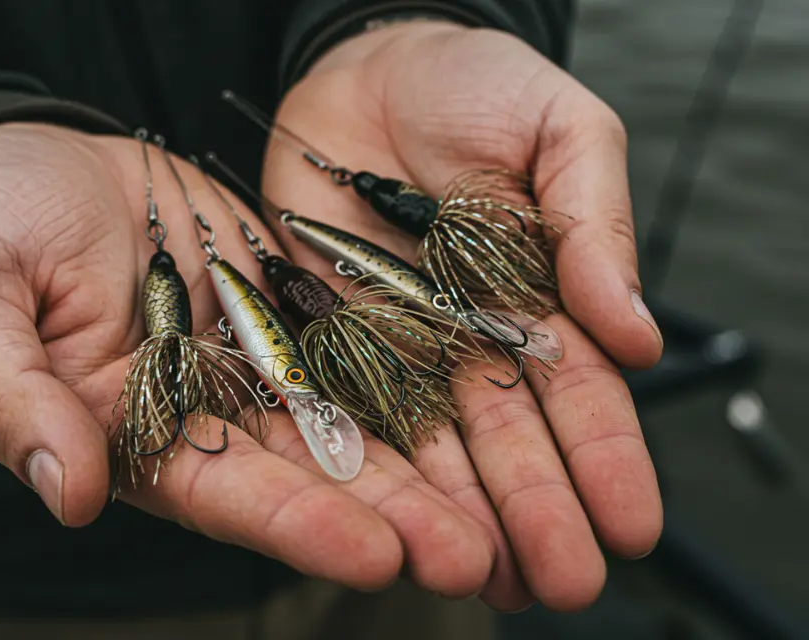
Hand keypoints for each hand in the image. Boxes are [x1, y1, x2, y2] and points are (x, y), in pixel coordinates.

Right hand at [0, 123, 493, 593]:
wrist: (37, 147)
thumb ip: (5, 393)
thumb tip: (65, 493)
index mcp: (126, 429)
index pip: (218, 492)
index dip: (295, 525)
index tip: (374, 554)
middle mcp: (201, 409)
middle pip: (304, 475)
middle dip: (387, 518)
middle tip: (472, 557)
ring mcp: (249, 359)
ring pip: (345, 420)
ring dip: (418, 467)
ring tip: (496, 513)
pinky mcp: (285, 307)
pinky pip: (352, 343)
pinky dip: (409, 376)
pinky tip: (471, 406)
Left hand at [262, 22, 664, 610]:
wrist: (368, 64)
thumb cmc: (476, 85)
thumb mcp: (560, 131)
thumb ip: (595, 226)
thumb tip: (638, 334)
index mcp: (540, 299)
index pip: (581, 393)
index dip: (606, 460)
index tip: (631, 526)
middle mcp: (471, 339)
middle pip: (509, 438)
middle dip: (538, 511)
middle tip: (561, 582)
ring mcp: (399, 343)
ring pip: (432, 443)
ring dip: (458, 514)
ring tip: (483, 579)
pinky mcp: (327, 332)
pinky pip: (344, 405)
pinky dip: (367, 466)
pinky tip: (388, 523)